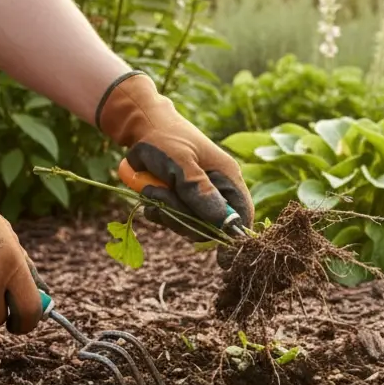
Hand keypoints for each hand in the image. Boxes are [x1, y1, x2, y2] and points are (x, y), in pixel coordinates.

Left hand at [96, 72, 253, 239]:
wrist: (141, 126)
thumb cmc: (164, 138)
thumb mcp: (180, 162)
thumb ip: (199, 191)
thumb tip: (221, 222)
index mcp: (227, 178)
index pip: (242, 214)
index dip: (234, 236)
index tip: (222, 257)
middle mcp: (217, 190)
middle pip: (211, 225)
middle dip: (183, 217)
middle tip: (161, 194)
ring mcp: (198, 196)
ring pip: (188, 225)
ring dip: (166, 211)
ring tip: (151, 188)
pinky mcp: (180, 200)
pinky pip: (173, 220)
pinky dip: (158, 211)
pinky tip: (148, 194)